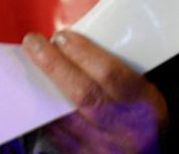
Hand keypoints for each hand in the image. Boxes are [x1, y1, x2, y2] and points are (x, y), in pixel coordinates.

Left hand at [24, 31, 166, 152]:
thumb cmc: (145, 121)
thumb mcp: (147, 95)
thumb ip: (120, 72)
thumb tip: (78, 43)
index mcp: (145, 105)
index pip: (111, 75)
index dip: (83, 53)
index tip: (63, 37)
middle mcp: (126, 130)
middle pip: (83, 93)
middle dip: (54, 65)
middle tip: (34, 44)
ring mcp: (103, 148)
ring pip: (64, 115)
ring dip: (44, 88)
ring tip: (31, 66)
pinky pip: (57, 134)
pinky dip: (45, 113)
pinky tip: (39, 96)